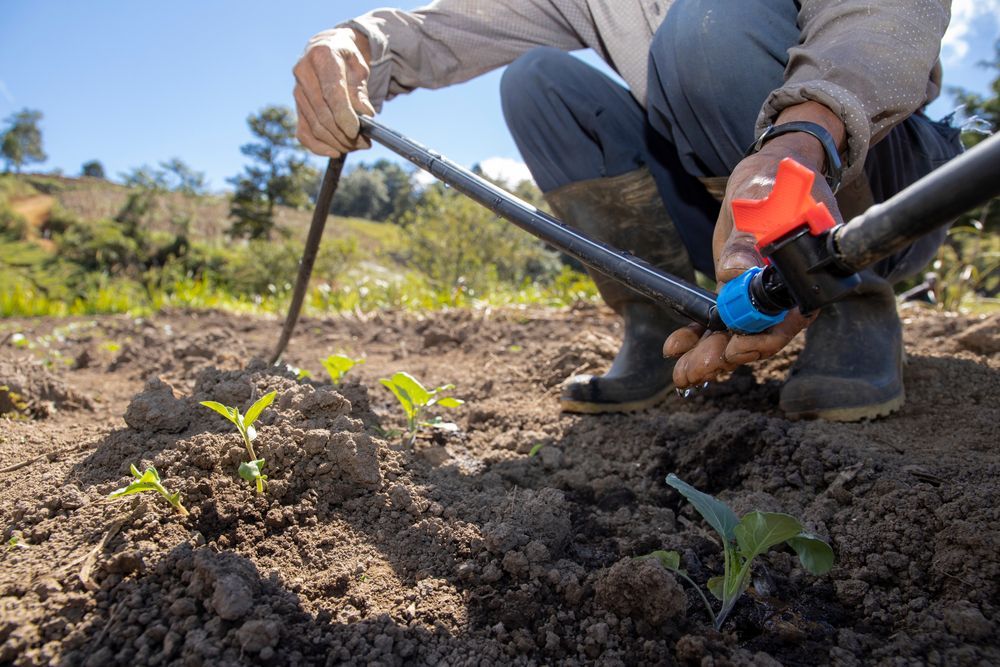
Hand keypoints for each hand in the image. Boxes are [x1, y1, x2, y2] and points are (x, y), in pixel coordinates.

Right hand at [293, 28, 375, 156]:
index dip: (343, 114)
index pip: (331, 92)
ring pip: (315, 127)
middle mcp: (304, 73)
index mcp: (322, 56)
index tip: (356, 131)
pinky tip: (335, 152)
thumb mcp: (359, 67)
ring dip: (337, 142)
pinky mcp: (296, 107)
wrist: (326, 49)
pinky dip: (318, 147)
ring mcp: (297, 91)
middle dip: (344, 134)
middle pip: (322, 114)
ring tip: (356, 146)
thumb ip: (361, 90)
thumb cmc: (346, 59)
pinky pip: (303, 133)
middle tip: (365, 143)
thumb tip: (365, 115)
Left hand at [665, 104, 846, 387]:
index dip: (759, 341)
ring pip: (737, 336)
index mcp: (804, 277)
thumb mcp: (760, 199)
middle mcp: (787, 295)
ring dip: (708, 356)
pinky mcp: (739, 293)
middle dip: (723, 358)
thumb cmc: (775, 180)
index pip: (786, 321)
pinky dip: (699, 335)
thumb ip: (749, 235)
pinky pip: (722, 321)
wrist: (767, 173)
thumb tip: (734, 271)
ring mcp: (762, 298)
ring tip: (680, 373)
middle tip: (690, 374)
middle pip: (758, 337)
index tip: (731, 350)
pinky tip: (677, 346)